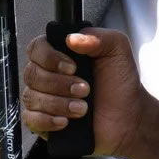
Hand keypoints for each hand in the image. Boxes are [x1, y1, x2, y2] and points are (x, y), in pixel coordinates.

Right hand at [21, 27, 144, 158]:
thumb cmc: (121, 85)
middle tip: (85, 90)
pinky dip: (46, 120)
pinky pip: (30, 119)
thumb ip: (99, 37)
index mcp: (60, 55)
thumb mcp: (118, 51)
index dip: (50, 58)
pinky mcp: (43, 121)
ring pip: (31, 97)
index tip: (72, 67)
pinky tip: (65, 121)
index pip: (37, 48)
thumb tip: (72, 38)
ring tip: (82, 108)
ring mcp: (43, 99)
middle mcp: (48, 75)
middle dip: (60, 84)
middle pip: (31, 73)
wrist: (129, 119)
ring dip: (58, 103)